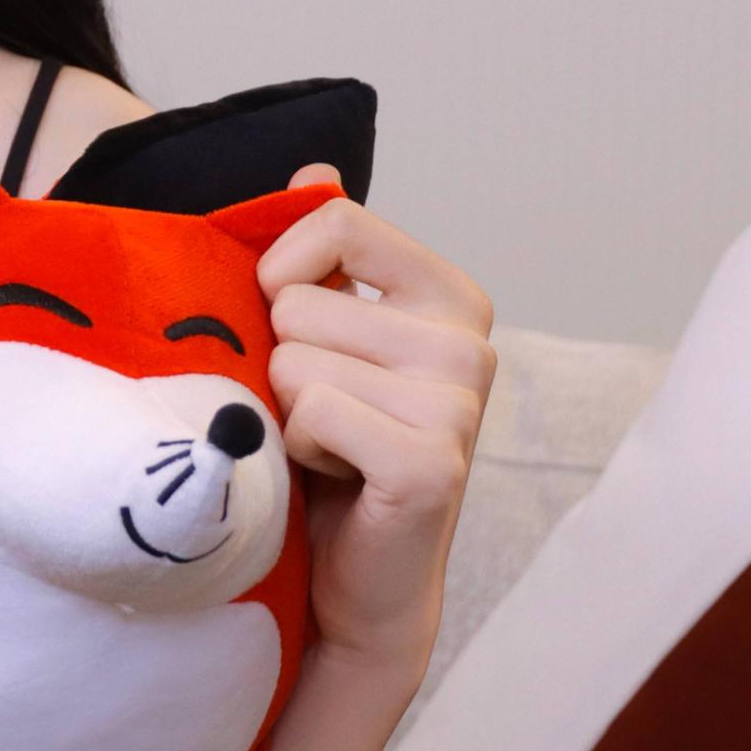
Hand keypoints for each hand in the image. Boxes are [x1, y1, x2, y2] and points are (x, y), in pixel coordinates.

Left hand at [256, 163, 493, 687]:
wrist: (357, 579)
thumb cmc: (332, 453)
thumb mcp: (321, 341)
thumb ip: (322, 260)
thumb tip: (314, 171)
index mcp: (447, 296)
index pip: (336, 221)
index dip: (282, 272)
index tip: (288, 324)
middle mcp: (468, 343)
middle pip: (299, 302)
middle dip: (282, 362)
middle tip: (320, 417)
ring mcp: (458, 405)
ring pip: (296, 361)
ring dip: (289, 412)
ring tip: (329, 450)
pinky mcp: (433, 464)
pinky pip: (312, 414)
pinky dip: (302, 449)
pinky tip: (338, 478)